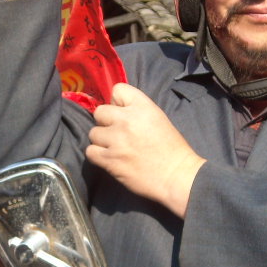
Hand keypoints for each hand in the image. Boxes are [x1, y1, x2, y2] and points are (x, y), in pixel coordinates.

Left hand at [86, 83, 205, 217]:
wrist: (176, 176)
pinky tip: (109, 158)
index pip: (117, 90)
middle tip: (117, 134)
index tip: (123, 114)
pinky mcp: (109, 159)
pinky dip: (97, 156)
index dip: (118, 102)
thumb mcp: (157, 118)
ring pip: (93, 133)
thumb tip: (115, 110)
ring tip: (114, 149)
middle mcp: (126, 120)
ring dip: (101, 141)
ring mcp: (116, 140)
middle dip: (106, 123)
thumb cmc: (171, 149)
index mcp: (142, 107)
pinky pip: (90, 152)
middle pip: (100, 112)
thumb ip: (136, 110)